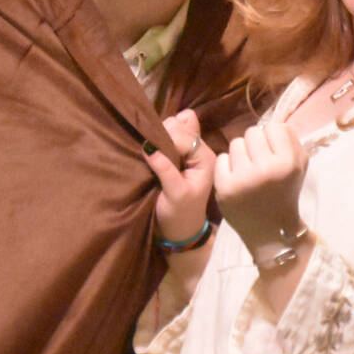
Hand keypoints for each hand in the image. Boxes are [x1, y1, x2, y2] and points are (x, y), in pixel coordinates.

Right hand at [142, 108, 215, 244]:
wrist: (180, 229)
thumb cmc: (180, 215)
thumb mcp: (174, 194)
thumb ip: (165, 169)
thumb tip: (149, 146)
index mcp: (205, 158)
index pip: (184, 135)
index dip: (165, 139)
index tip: (148, 151)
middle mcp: (200, 150)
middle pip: (179, 124)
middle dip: (162, 134)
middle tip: (151, 155)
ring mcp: (189, 150)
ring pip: (173, 125)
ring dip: (159, 135)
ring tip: (151, 153)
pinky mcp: (178, 152)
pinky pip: (169, 133)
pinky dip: (159, 136)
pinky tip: (153, 148)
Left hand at [213, 120, 307, 258]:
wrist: (272, 231)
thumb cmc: (286, 193)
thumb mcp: (300, 165)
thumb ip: (289, 139)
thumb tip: (272, 119)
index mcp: (289, 163)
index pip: (274, 127)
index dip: (272, 139)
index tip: (273, 154)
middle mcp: (266, 169)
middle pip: (252, 132)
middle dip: (255, 145)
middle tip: (258, 163)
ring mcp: (244, 178)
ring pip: (235, 143)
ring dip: (240, 154)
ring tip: (247, 172)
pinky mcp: (225, 187)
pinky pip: (221, 158)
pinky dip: (226, 167)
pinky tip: (235, 180)